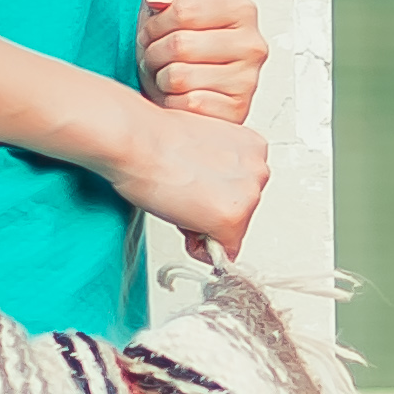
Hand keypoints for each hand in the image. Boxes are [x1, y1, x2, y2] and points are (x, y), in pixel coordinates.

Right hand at [121, 103, 269, 256]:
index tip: (194, 183)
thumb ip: (218, 171)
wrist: (135, 140)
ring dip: (204, 226)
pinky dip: (199, 247)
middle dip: (211, 211)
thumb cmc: (153, 139)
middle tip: (182, 190)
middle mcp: (258, 169)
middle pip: (241, 213)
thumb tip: (214, 195)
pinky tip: (181, 216)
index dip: (213, 194)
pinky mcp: (232, 220)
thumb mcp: (200, 148)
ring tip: (179, 197)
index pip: (243, 190)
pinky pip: (222, 254)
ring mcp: (248, 196)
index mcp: (253, 147)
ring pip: (232, 233)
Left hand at [138, 0, 264, 124]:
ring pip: (180, 77)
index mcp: (241, 9)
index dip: (157, 22)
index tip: (159, 28)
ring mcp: (248, 81)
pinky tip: (180, 95)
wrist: (176, 84)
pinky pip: (188, 105)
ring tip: (169, 75)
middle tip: (160, 56)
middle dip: (156, 52)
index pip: (183, 9)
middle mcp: (252, 44)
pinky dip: (173, 103)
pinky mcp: (236, 111)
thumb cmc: (174, 44)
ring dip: (161, 79)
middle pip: (179, 44)